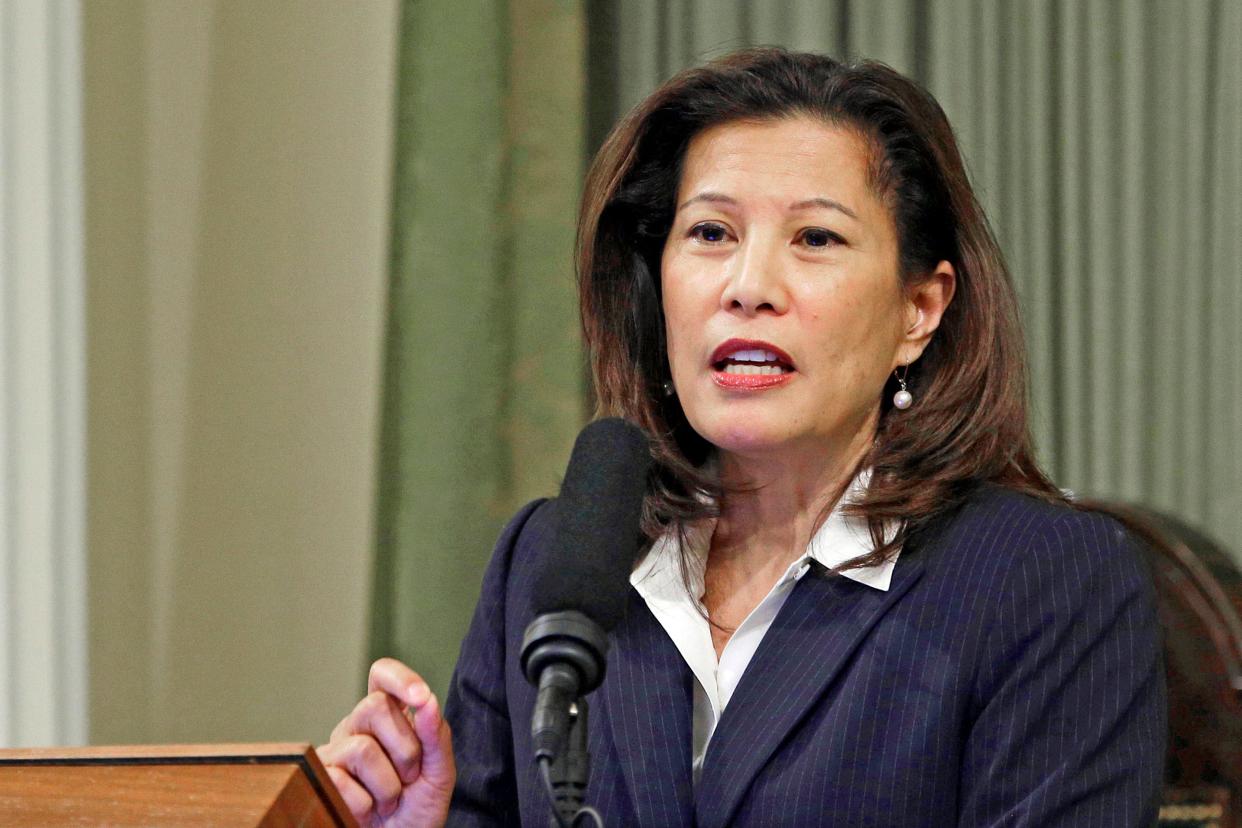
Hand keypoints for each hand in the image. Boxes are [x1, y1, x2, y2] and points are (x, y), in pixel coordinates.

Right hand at [317, 658, 454, 826]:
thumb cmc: (416, 811)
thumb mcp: (438, 774)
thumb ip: (436, 736)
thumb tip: (428, 699)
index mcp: (387, 718)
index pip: (382, 675)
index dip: (399, 677)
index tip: (421, 697)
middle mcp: (356, 728)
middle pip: (375, 707)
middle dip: (405, 749)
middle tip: (408, 779)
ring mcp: (335, 752)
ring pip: (362, 748)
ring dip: (388, 786)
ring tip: (389, 802)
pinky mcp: (319, 779)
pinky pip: (342, 782)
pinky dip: (366, 806)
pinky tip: (367, 813)